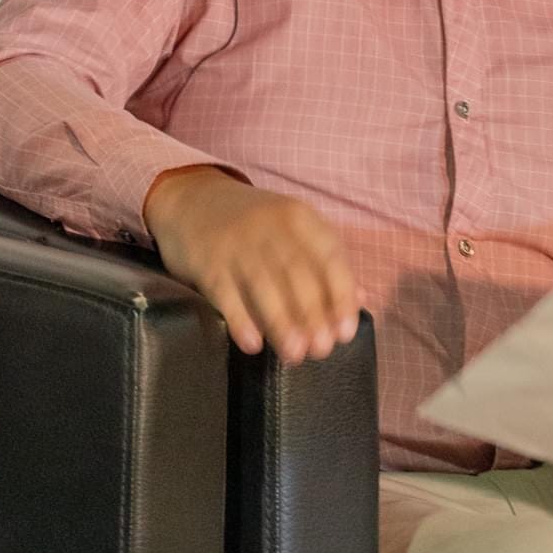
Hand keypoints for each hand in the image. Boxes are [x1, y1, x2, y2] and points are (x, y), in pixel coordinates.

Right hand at [144, 166, 362, 363]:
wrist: (190, 199)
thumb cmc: (252, 224)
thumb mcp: (293, 230)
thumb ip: (326, 263)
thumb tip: (362, 300)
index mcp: (299, 218)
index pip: (329, 256)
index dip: (341, 295)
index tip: (346, 331)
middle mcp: (270, 227)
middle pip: (297, 274)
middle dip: (312, 315)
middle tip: (321, 350)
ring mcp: (237, 243)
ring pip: (264, 285)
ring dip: (281, 323)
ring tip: (294, 354)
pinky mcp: (207, 261)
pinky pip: (225, 292)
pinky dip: (240, 320)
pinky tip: (252, 344)